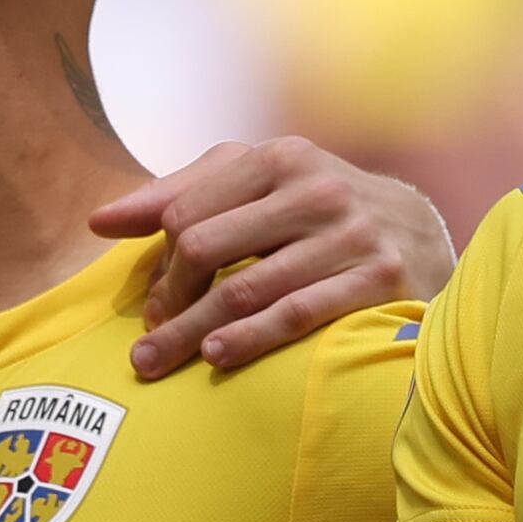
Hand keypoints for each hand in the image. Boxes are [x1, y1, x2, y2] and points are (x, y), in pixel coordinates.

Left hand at [99, 136, 458, 379]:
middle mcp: (314, 189)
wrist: (423, 233)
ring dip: (192, 333)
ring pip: (247, 288)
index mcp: (278, 158)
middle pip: (208, 247)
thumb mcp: (260, 184)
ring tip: (156, 363)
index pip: (189, 211)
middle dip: (168, 303)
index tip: (147, 306)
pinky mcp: (378, 278)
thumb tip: (99, 222)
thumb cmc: (319, 211)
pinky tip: (217, 358)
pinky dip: (251, 338)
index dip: (158, 263)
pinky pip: (298, 313)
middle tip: (146, 346)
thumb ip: (182, 195)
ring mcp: (349, 233)